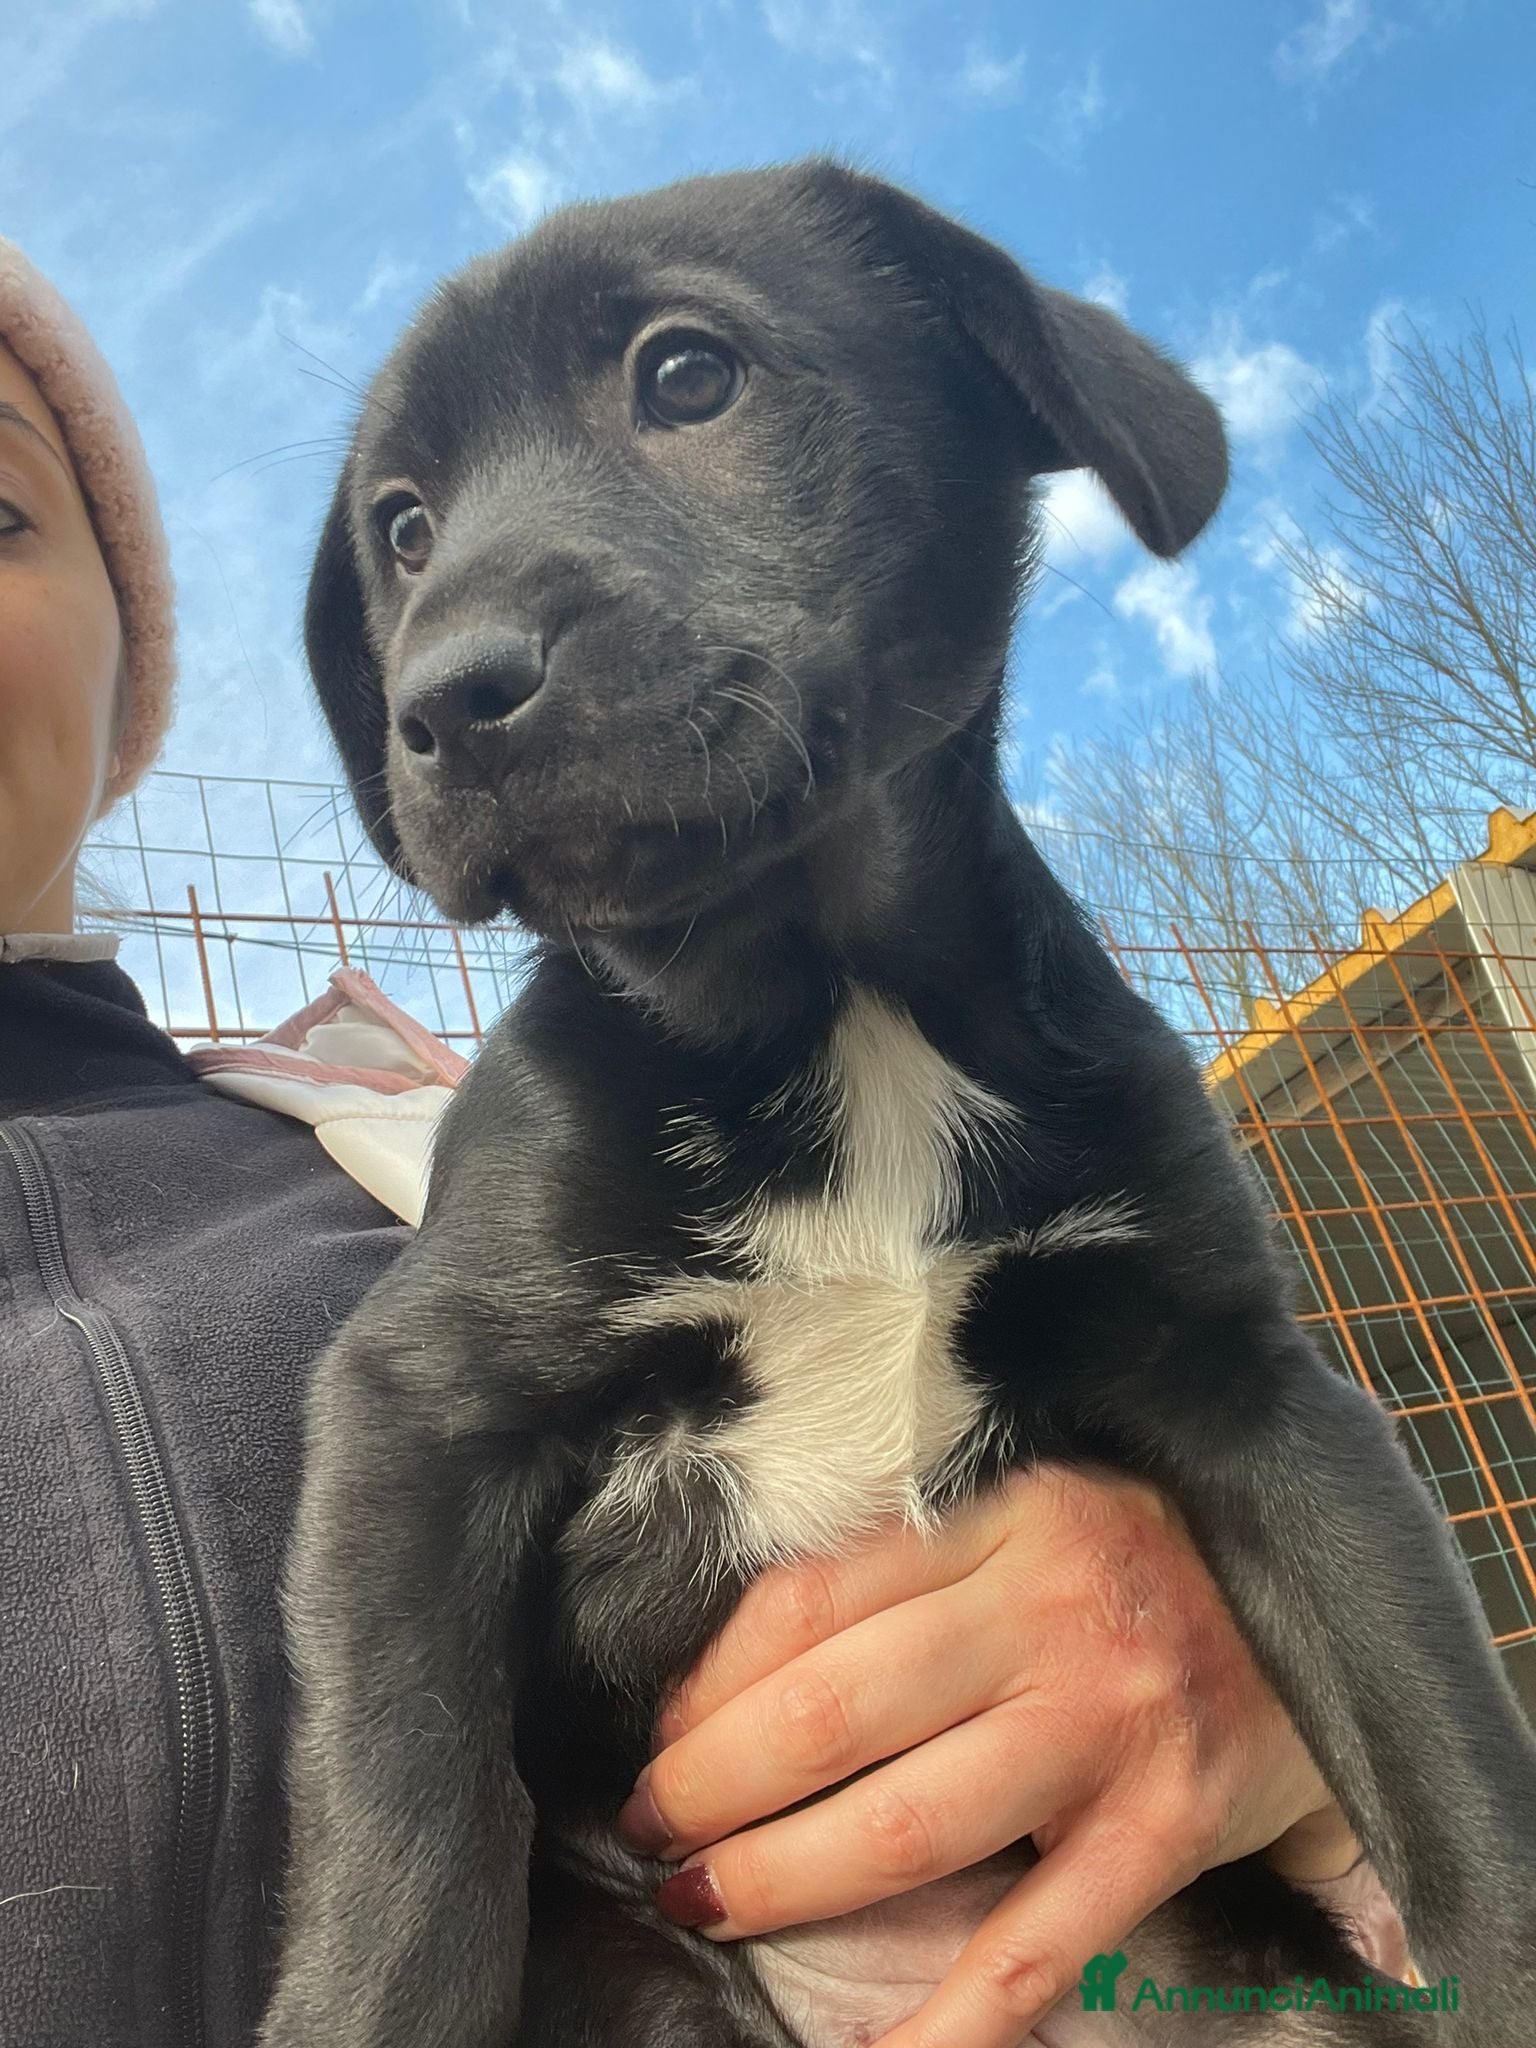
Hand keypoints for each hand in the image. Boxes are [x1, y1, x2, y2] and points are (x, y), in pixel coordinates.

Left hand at [615, 1462, 1358, 2046]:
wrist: (1321, 1612)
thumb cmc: (1137, 1564)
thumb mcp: (1028, 1520)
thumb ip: (909, 1568)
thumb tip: (738, 1668)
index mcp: (1006, 1523)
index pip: (813, 1600)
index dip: (712, 1679)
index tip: (664, 1732)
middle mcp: (1052, 1615)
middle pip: (834, 1712)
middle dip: (714, 1785)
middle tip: (655, 1827)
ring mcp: (1110, 1729)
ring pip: (906, 1826)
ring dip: (782, 1877)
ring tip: (708, 1900)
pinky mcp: (1162, 1831)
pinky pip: (1033, 1946)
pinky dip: (948, 2018)